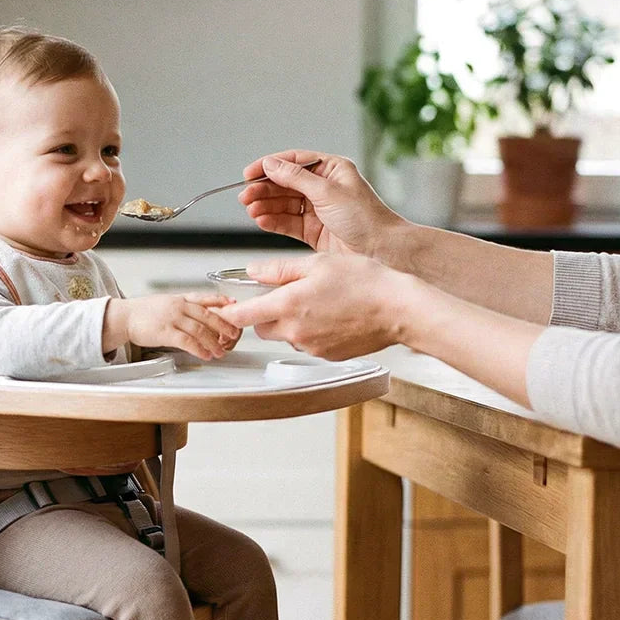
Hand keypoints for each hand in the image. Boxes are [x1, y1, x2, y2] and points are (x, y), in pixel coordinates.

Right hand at [104, 293, 241, 360]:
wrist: (125, 316)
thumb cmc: (145, 312)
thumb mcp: (167, 302)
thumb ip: (184, 307)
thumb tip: (202, 315)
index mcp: (180, 299)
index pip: (205, 298)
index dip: (221, 302)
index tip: (233, 305)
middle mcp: (179, 306)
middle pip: (208, 315)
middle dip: (223, 326)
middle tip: (233, 335)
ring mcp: (172, 318)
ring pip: (200, 330)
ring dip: (213, 342)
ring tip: (220, 351)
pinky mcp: (164, 332)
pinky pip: (187, 341)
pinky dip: (199, 349)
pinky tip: (205, 355)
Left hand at [216, 254, 418, 359]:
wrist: (397, 309)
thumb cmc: (364, 282)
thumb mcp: (317, 263)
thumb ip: (279, 270)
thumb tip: (253, 271)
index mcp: (288, 305)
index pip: (243, 315)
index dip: (229, 312)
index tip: (221, 310)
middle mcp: (295, 331)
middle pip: (262, 328)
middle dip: (266, 313)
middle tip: (286, 295)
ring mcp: (311, 347)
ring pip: (286, 336)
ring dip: (291, 322)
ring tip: (318, 302)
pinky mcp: (327, 356)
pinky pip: (307, 344)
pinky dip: (311, 332)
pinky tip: (332, 316)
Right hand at [237, 151, 405, 257]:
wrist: (382, 250)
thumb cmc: (366, 218)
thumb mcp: (328, 192)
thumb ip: (296, 178)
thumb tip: (271, 164)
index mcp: (331, 170)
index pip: (293, 162)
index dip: (269, 167)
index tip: (249, 174)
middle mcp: (323, 188)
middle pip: (285, 184)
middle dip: (264, 190)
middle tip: (246, 196)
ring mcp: (318, 210)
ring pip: (284, 204)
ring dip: (266, 206)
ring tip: (252, 210)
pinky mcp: (314, 231)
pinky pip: (288, 223)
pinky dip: (274, 222)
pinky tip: (262, 220)